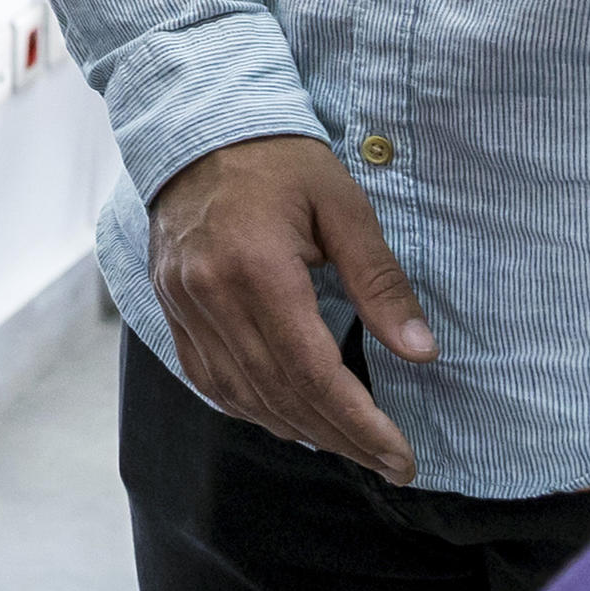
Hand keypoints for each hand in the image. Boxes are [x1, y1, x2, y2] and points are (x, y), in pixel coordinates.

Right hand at [147, 135, 437, 481]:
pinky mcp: (169, 305)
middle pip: (279, 394)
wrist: (197, 127)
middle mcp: (211, 296)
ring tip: (345, 445)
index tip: (400, 456)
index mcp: (258, 269)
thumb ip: (379, 280)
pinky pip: (207, 377)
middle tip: (387, 463)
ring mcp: (182, 304)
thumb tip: (420, 351)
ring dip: (297, 429)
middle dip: (340, 438)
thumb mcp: (343, 206)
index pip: (313, 372)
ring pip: (241, 395)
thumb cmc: (279, 159)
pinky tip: (284, 417)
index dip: (360, 424)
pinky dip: (248, 407)